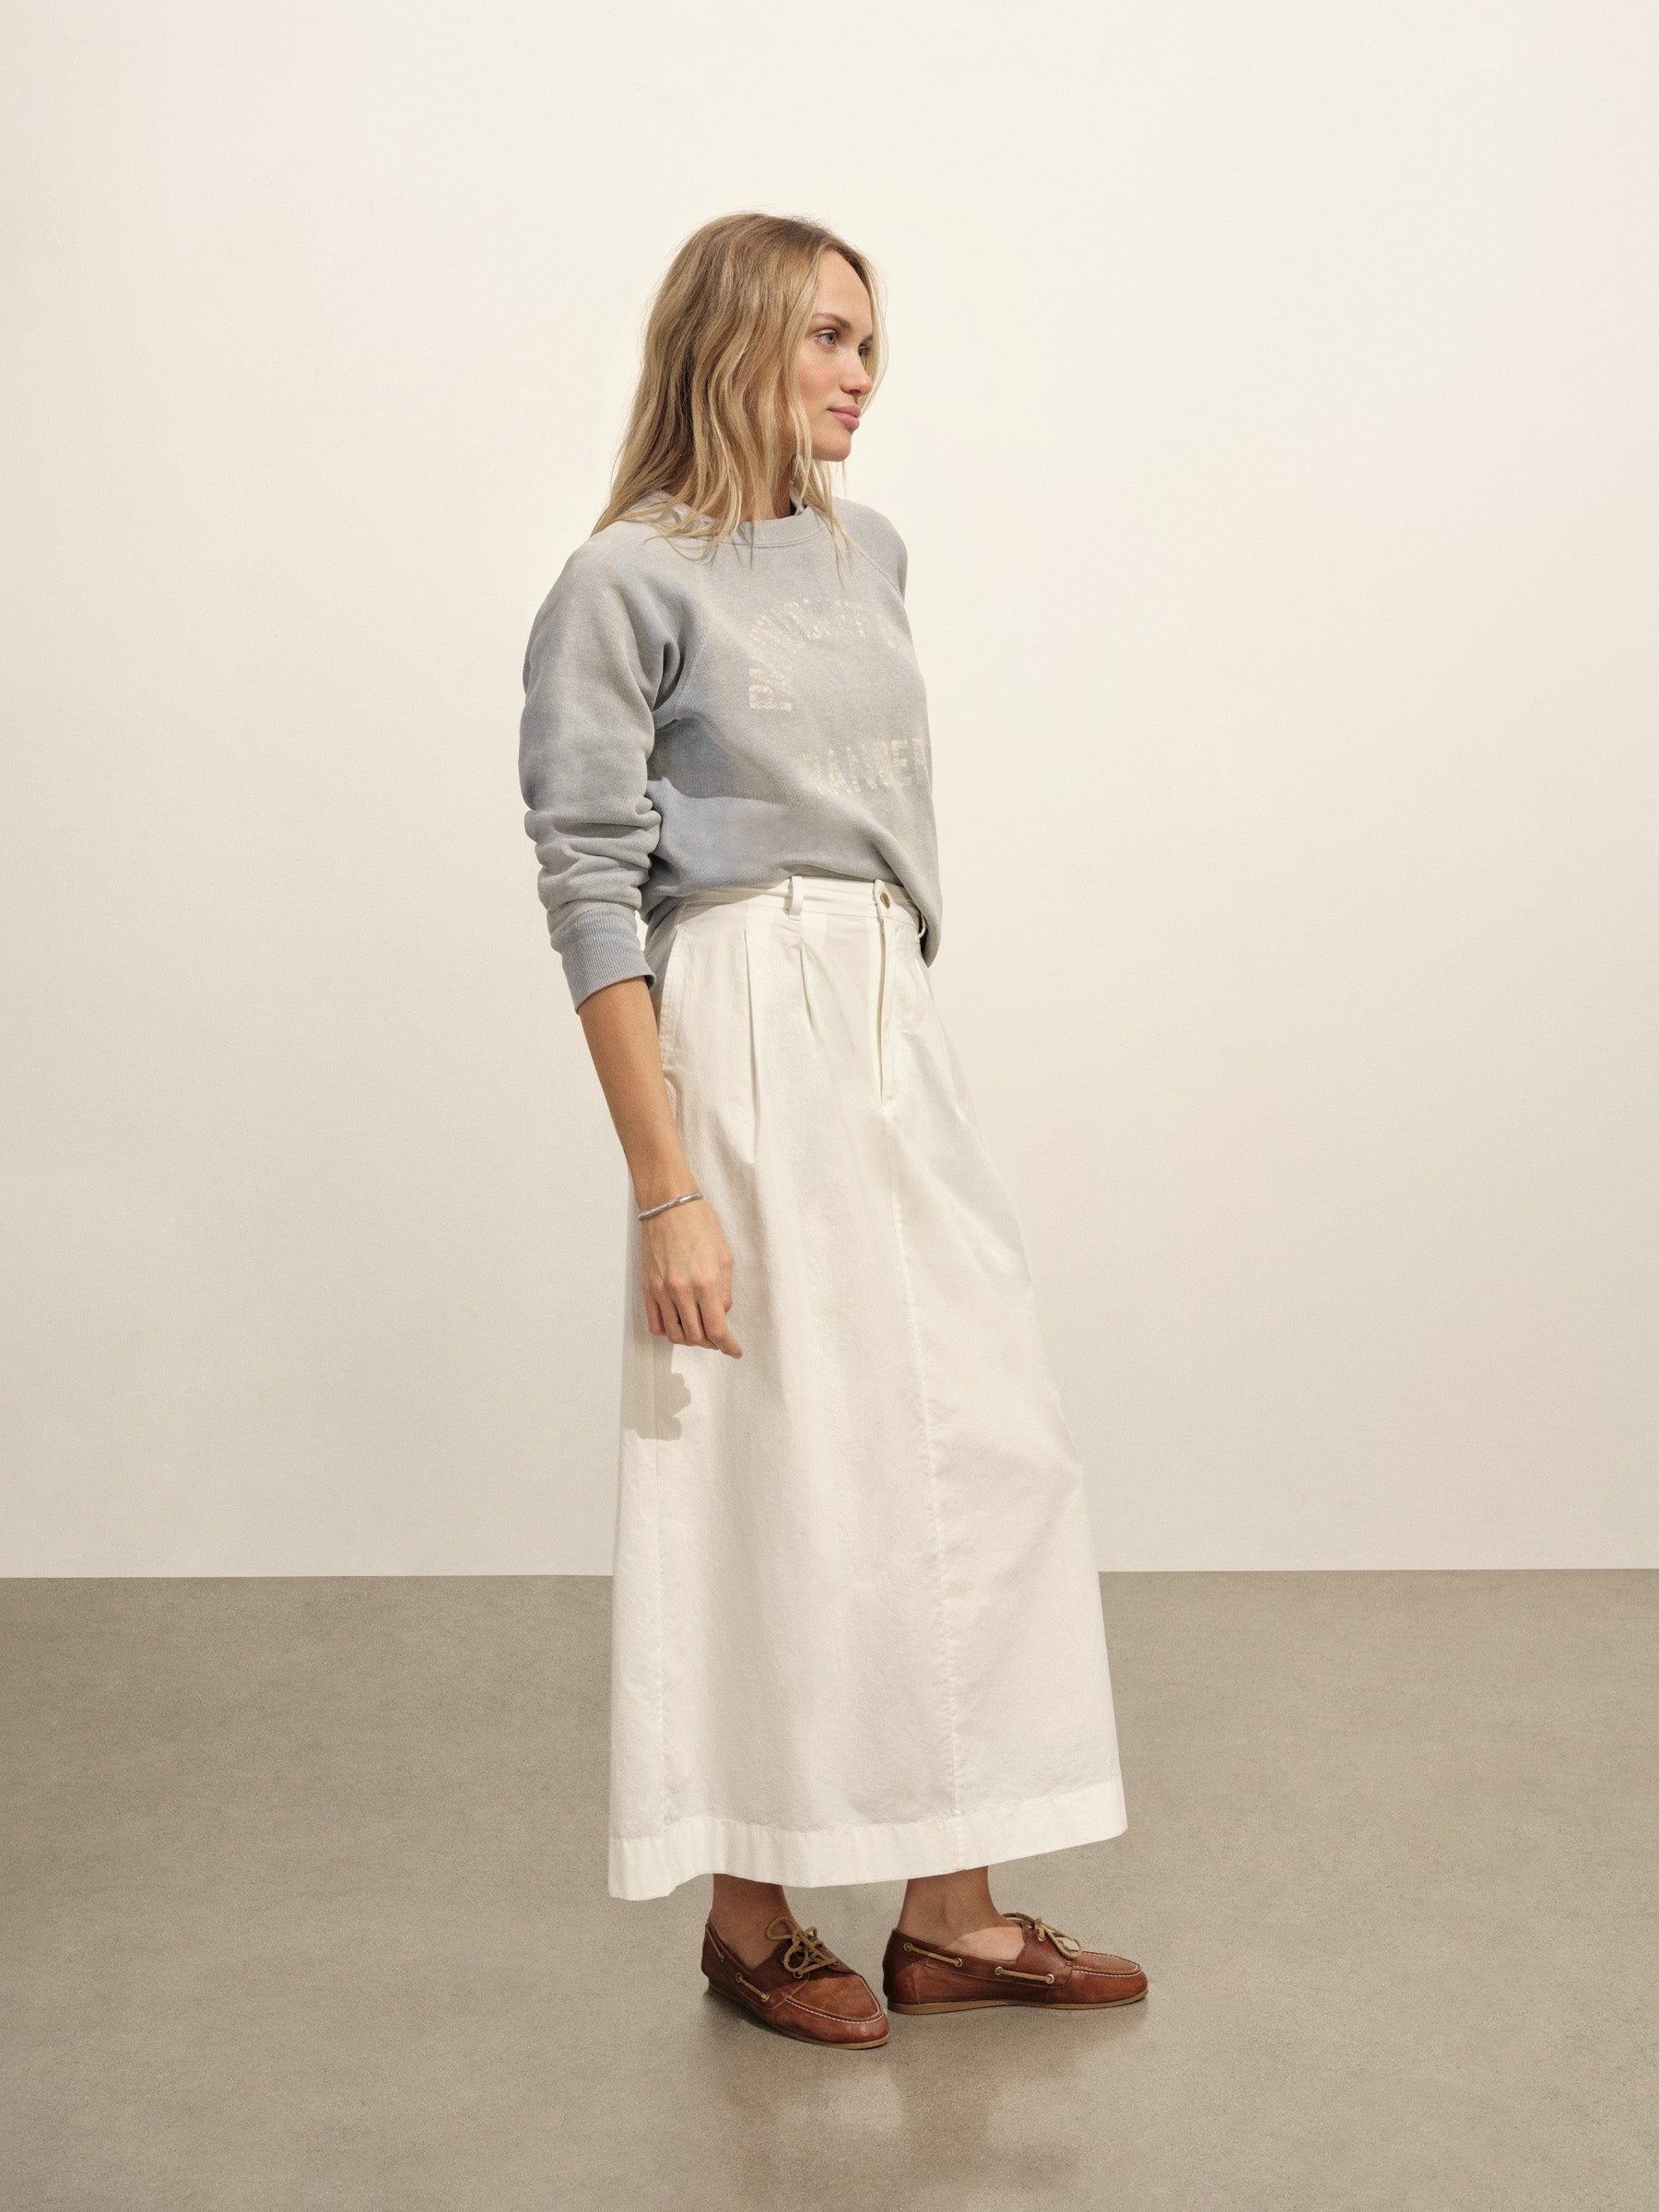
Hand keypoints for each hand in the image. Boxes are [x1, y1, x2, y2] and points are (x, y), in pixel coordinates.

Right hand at [642, 1197, 742, 1357]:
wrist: (668, 1205)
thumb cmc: (699, 1224)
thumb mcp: (725, 1256)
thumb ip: (724, 1291)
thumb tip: (720, 1314)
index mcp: (706, 1282)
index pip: (716, 1329)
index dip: (727, 1346)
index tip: (734, 1351)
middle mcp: (682, 1290)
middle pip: (696, 1336)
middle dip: (711, 1343)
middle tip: (719, 1339)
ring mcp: (661, 1290)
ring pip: (675, 1334)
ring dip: (690, 1339)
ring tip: (699, 1332)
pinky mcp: (647, 1287)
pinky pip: (655, 1323)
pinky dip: (668, 1331)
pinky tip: (678, 1324)